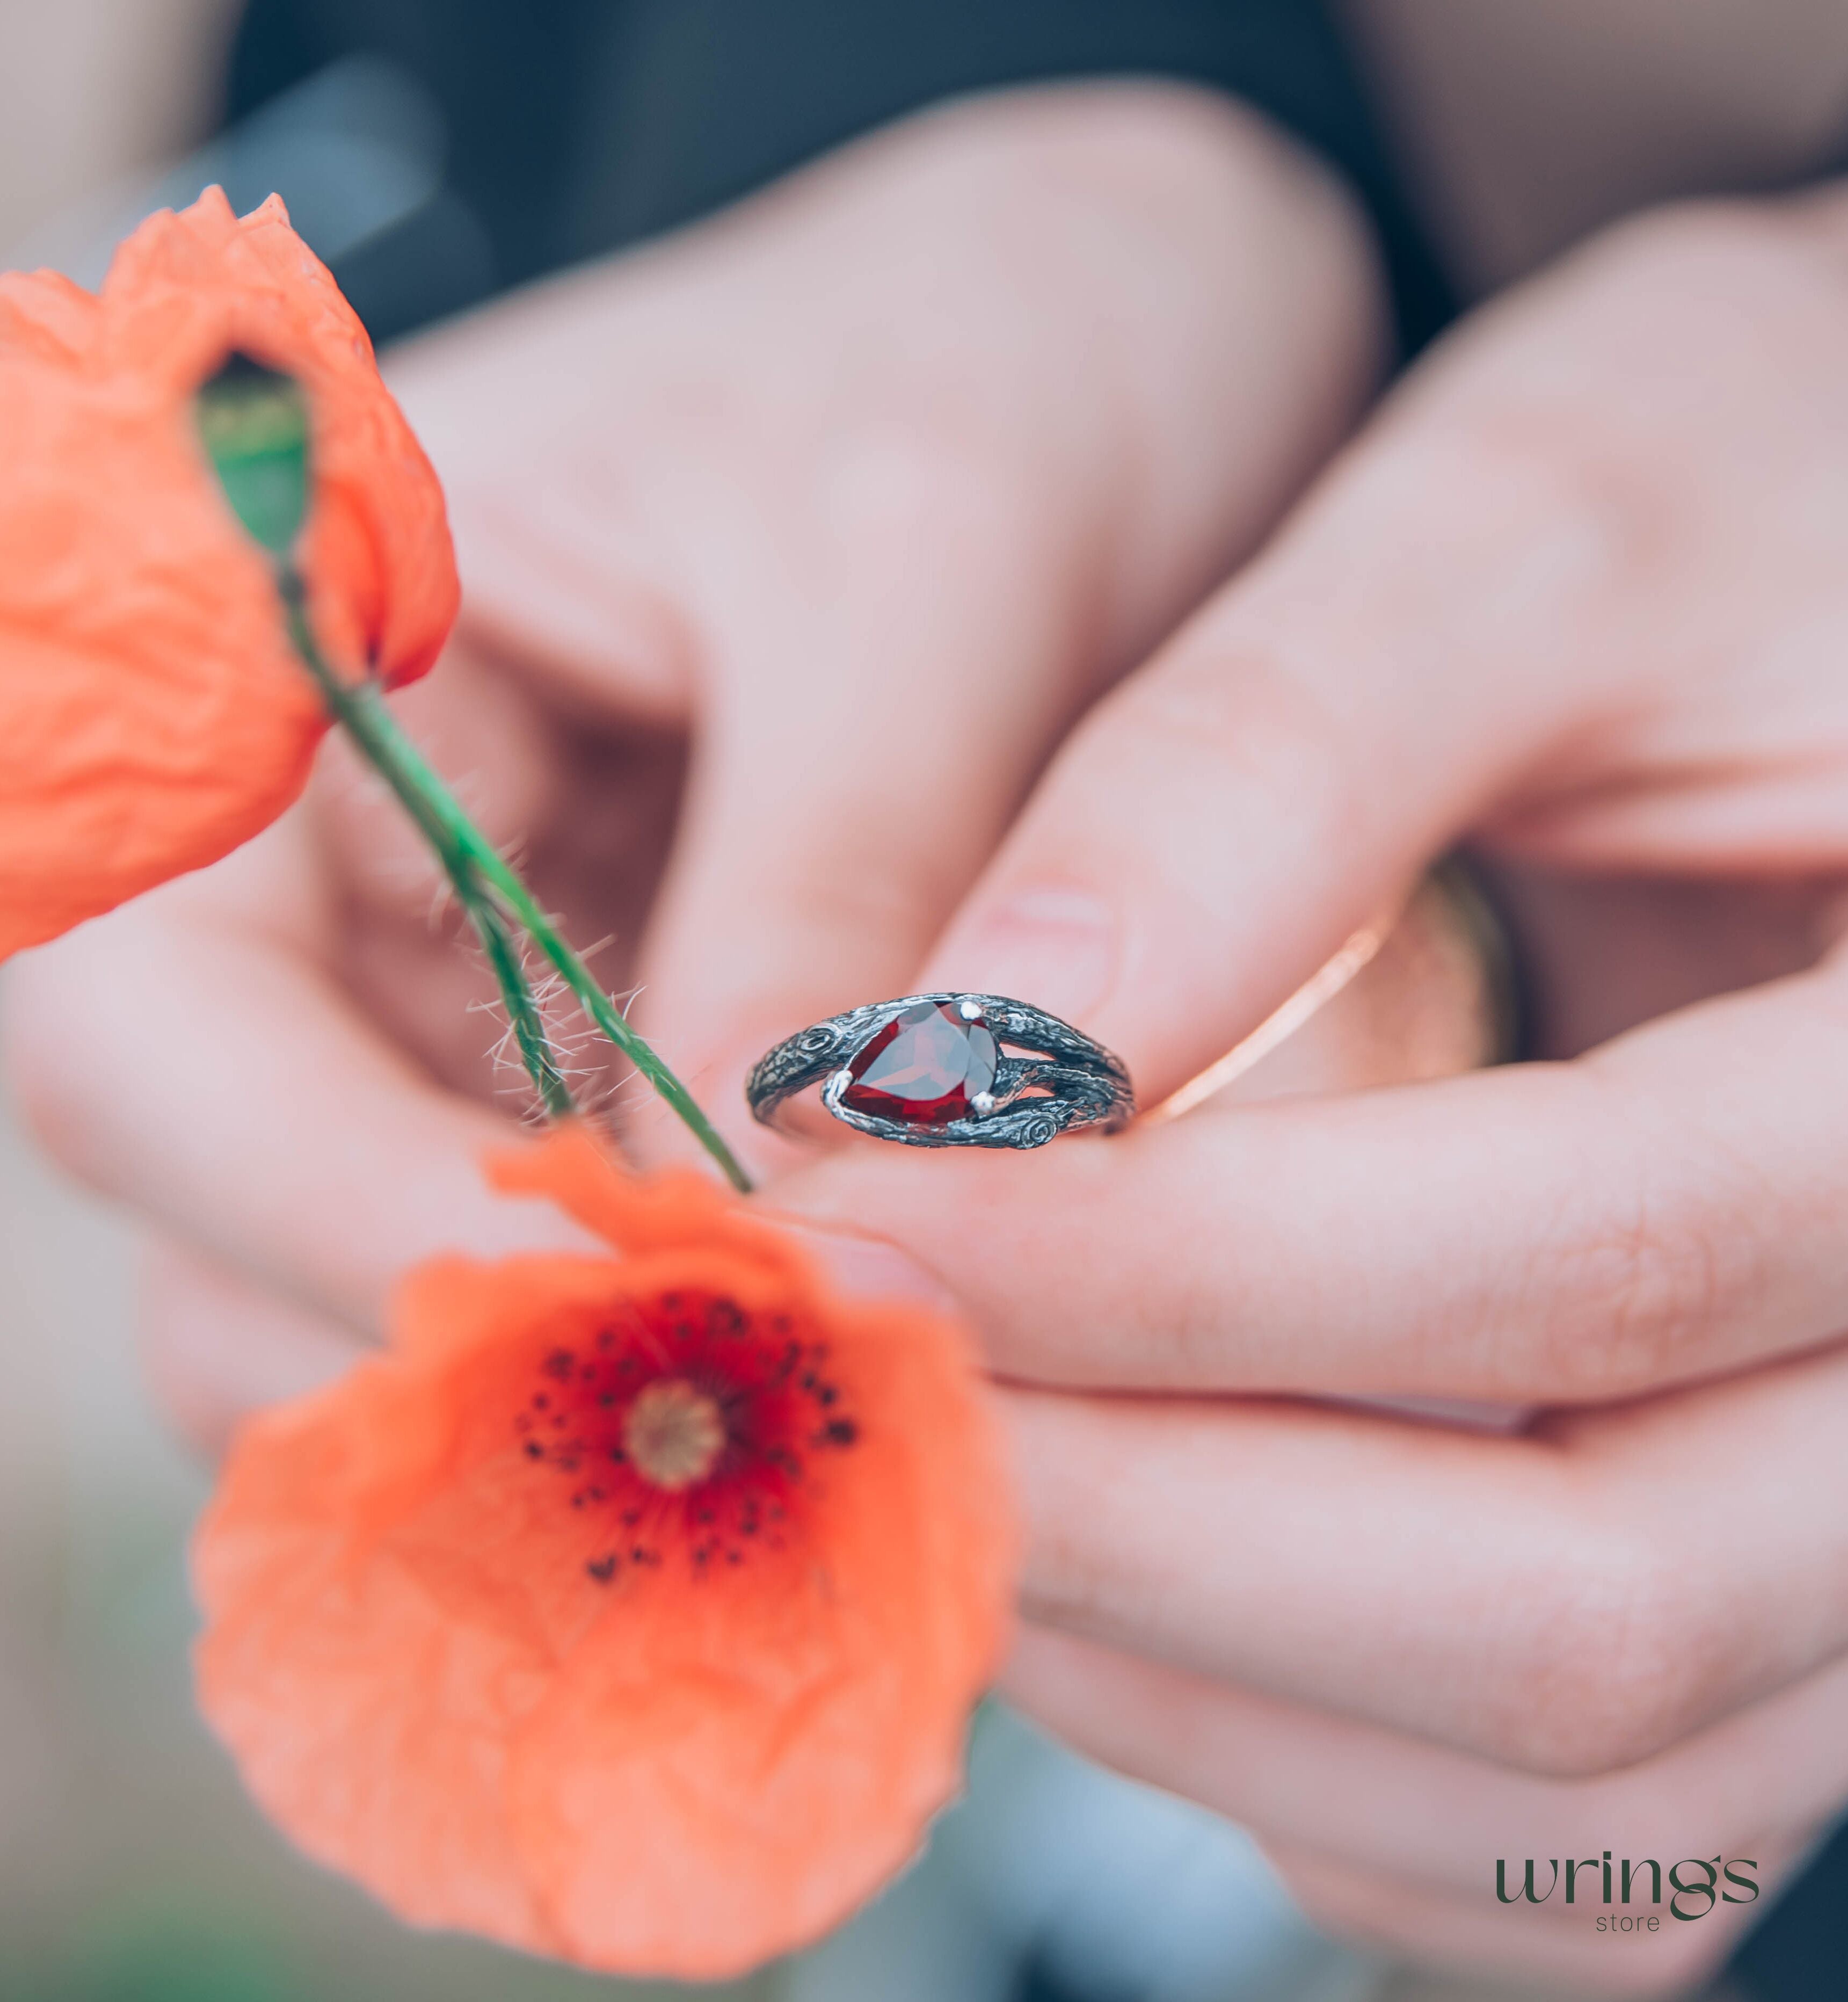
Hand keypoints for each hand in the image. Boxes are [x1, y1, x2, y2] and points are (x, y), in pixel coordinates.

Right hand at [2, 87, 1377, 1411]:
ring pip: (387, 1270)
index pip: (153, 1003)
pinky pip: (570, 1246)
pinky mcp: (597, 1048)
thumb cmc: (992, 350)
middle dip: (461, 1348)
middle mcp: (327, 840)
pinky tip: (844, 1378)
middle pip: (231, 1197)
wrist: (1108, 321)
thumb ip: (829, 888)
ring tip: (821, 1441)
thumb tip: (775, 1228)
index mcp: (280, 634)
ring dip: (575, 1393)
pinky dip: (680, 1348)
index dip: (327, 1203)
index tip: (600, 1317)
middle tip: (750, 1435)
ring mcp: (451, 963)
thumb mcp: (920, 570)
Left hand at [773, 187, 1847, 1992]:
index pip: (1587, 1258)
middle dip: (1154, 1511)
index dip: (1175, 1265)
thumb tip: (956, 1055)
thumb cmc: (1733, 488)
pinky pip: (1554, 1822)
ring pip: (1570, 1766)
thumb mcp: (1531, 527)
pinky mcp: (1779, 1599)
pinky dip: (1294, 1740)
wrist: (1827, 581)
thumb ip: (1265, 768)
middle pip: (1587, 1596)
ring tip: (933, 1461)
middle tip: (853, 1373)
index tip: (856, 1203)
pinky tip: (1098, 1567)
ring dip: (1199, 1657)